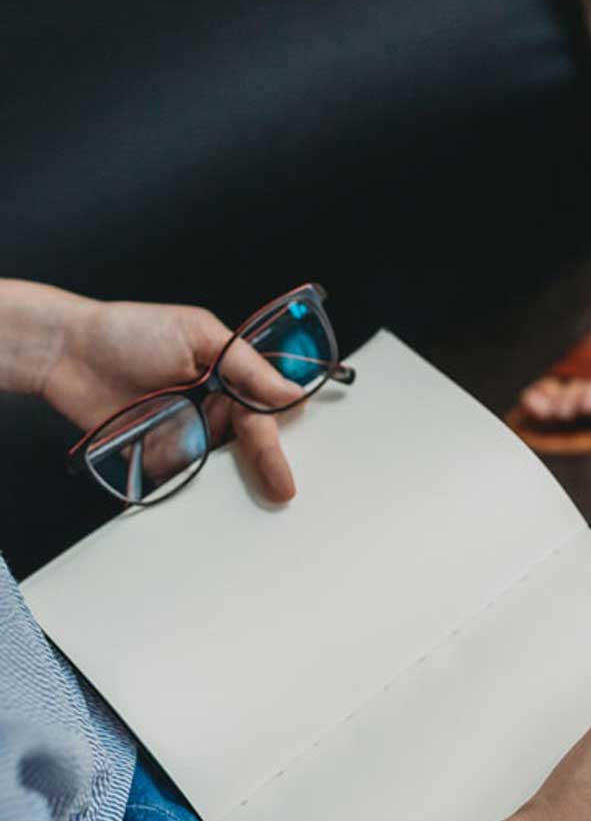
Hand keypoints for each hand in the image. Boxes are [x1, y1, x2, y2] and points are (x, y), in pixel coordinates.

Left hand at [41, 294, 304, 500]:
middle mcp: (213, 402)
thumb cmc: (129, 331)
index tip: (297, 445)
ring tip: (245, 486)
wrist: (64, 353)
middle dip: (266, 461)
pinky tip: (202, 489)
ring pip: (221, 460)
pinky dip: (192, 483)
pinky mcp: (157, 453)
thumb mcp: (199, 334)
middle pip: (250, 438)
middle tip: (281, 487)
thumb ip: (248, 367)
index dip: (283, 423)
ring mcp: (187, 429)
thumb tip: (292, 392)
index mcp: (230, 371)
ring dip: (230, 473)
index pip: (267, 402)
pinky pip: (184, 474)